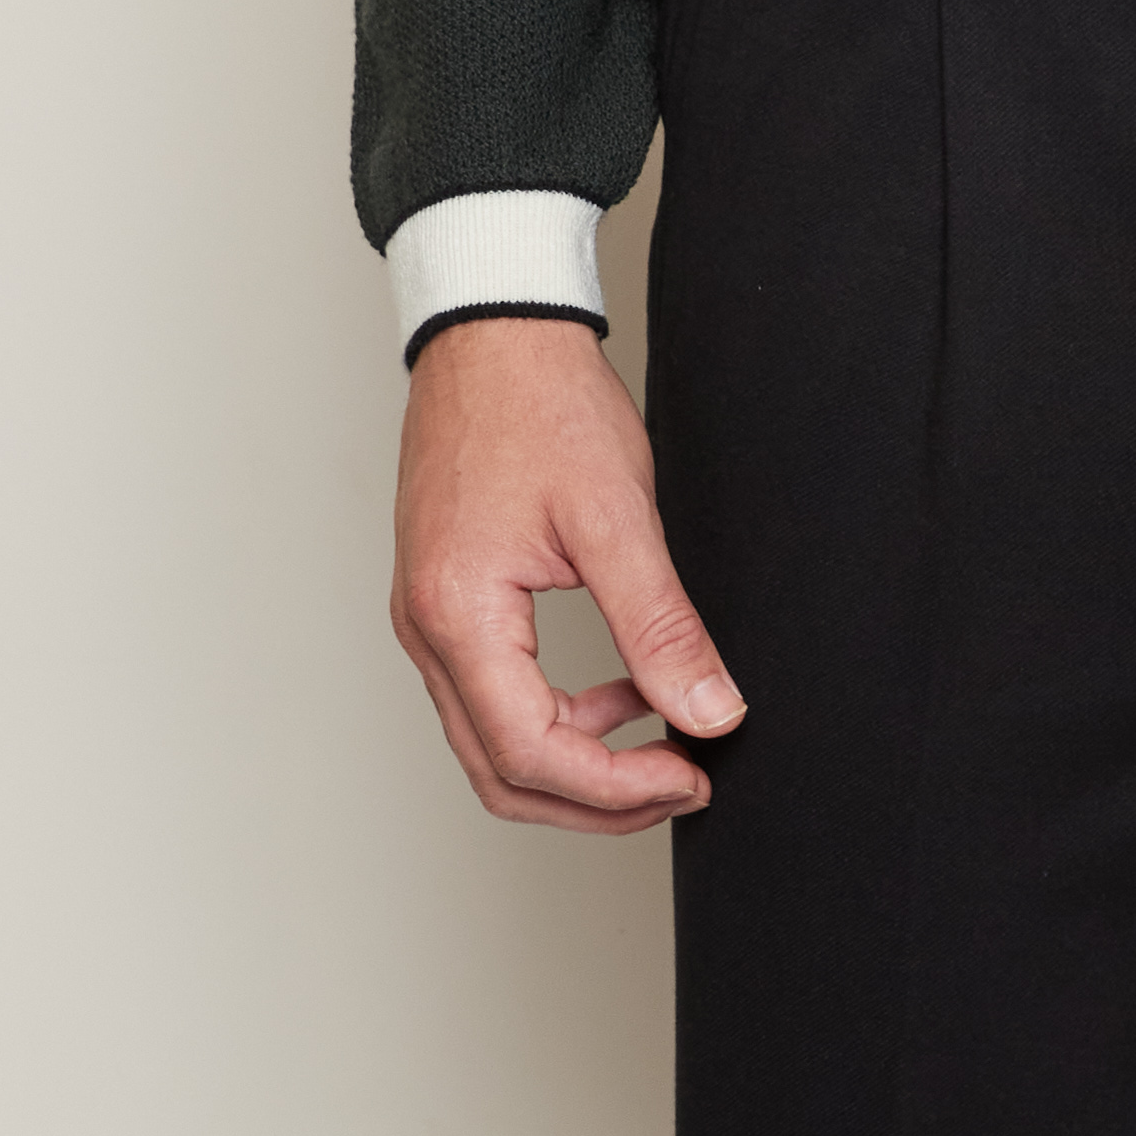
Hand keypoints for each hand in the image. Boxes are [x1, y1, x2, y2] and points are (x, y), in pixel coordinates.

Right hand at [389, 314, 741, 833]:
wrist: (494, 333)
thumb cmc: (540, 404)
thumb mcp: (616, 519)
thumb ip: (662, 628)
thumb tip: (709, 713)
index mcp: (457, 615)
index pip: (531, 755)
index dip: (618, 789)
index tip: (692, 777)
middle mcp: (425, 629)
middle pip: (502, 774)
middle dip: (598, 801)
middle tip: (683, 783)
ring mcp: (427, 620)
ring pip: (493, 746)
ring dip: (580, 766)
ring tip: (664, 743)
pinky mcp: (445, 605)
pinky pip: (492, 698)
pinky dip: (559, 720)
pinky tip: (623, 694)